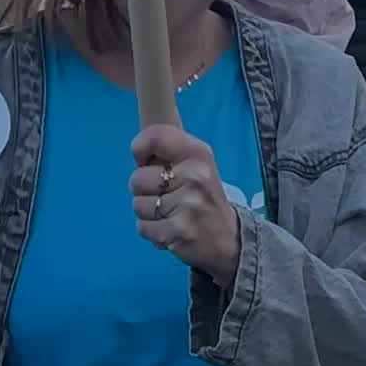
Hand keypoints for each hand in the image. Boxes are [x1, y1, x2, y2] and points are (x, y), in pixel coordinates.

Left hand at [131, 123, 240, 287]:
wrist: (228, 239)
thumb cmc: (206, 196)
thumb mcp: (198, 163)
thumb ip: (172, 147)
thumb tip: (147, 126)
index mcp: (197, 153)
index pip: (155, 136)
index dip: (140, 147)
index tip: (143, 160)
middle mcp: (193, 176)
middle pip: (137, 178)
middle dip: (144, 189)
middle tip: (163, 194)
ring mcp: (186, 206)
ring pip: (137, 204)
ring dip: (147, 212)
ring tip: (167, 212)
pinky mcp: (177, 233)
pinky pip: (142, 227)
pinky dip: (150, 230)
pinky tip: (167, 228)